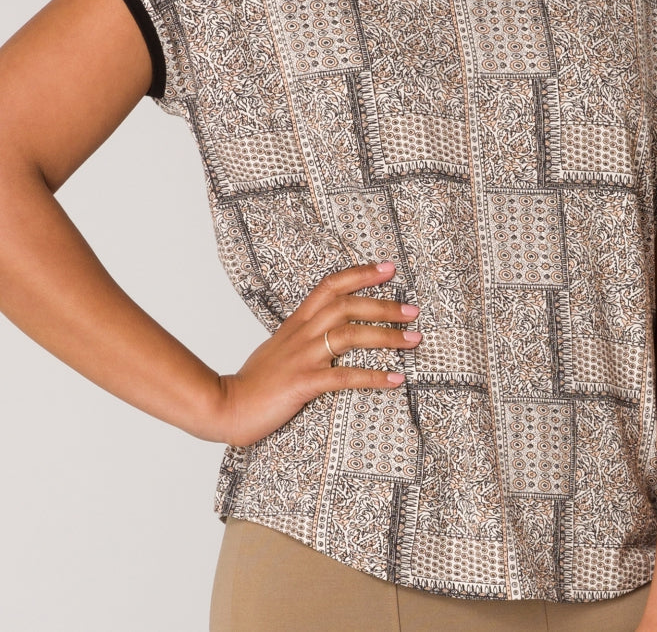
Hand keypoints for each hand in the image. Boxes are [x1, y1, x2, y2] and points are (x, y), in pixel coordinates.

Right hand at [214, 260, 419, 445]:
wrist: (224, 405)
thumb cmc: (256, 380)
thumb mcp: (281, 347)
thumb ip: (306, 334)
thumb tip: (334, 329)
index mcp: (297, 322)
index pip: (330, 286)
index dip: (360, 274)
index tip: (388, 268)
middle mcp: (301, 334)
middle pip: (347, 306)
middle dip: (384, 305)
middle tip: (413, 309)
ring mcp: (302, 358)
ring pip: (349, 335)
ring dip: (386, 336)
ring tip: (413, 339)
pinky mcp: (302, 384)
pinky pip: (344, 377)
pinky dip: (374, 377)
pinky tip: (396, 379)